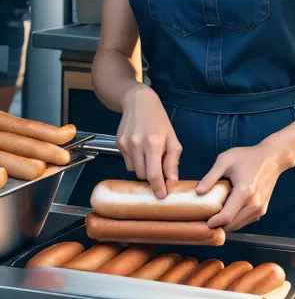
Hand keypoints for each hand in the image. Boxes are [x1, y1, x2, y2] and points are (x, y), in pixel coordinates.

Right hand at [117, 84, 182, 198]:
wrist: (139, 102)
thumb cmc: (158, 120)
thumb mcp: (172, 137)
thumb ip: (172, 160)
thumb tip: (172, 180)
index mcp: (153, 143)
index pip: (154, 174)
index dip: (158, 188)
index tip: (161, 196)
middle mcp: (137, 144)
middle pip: (143, 175)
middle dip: (152, 176)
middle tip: (159, 167)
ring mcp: (126, 145)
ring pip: (134, 170)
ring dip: (143, 168)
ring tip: (149, 154)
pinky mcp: (118, 144)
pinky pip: (127, 163)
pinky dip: (135, 161)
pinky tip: (140, 149)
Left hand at [195, 142, 294, 231]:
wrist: (272, 158)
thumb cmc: (247, 157)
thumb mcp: (225, 160)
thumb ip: (211, 177)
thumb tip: (198, 192)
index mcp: (244, 192)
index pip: (226, 217)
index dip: (213, 222)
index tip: (203, 221)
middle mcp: (254, 204)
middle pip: (232, 225)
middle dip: (217, 225)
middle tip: (204, 219)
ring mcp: (260, 209)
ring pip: (238, 225)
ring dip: (226, 224)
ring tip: (214, 215)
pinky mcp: (262, 210)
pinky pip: (245, 221)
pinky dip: (235, 220)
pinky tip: (227, 210)